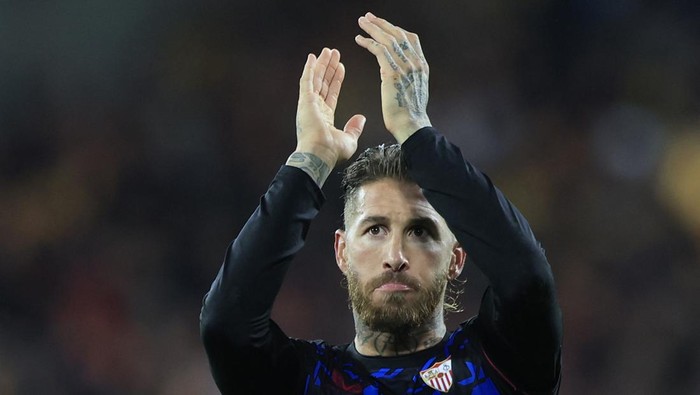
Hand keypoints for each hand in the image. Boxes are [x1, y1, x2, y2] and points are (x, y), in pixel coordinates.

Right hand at [291, 48, 365, 185]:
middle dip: (329, 67)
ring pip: (316, 78)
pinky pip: (307, 81)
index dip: (336, 79)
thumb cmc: (331, 152)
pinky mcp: (305, 100)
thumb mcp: (349, 139)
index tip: (341, 67)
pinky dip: (309, 68)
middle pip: (324, 82)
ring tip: (327, 50)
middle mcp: (315, 108)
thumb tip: (361, 118)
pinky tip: (312, 57)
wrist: (320, 154)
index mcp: (324, 117)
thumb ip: (354, 128)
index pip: (332, 93)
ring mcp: (309, 103)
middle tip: (334, 53)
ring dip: (322, 64)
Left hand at [355, 12, 430, 143]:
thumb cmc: (410, 115)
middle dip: (382, 23)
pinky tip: (359, 39)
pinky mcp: (392, 73)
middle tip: (369, 17)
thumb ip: (411, 77)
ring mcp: (405, 66)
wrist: (411, 125)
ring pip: (387, 39)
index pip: (410, 39)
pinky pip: (378, 50)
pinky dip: (368, 42)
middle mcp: (415, 63)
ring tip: (362, 22)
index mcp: (422, 66)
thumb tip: (403, 73)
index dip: (396, 29)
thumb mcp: (416, 91)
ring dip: (372, 28)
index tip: (384, 24)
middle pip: (398, 34)